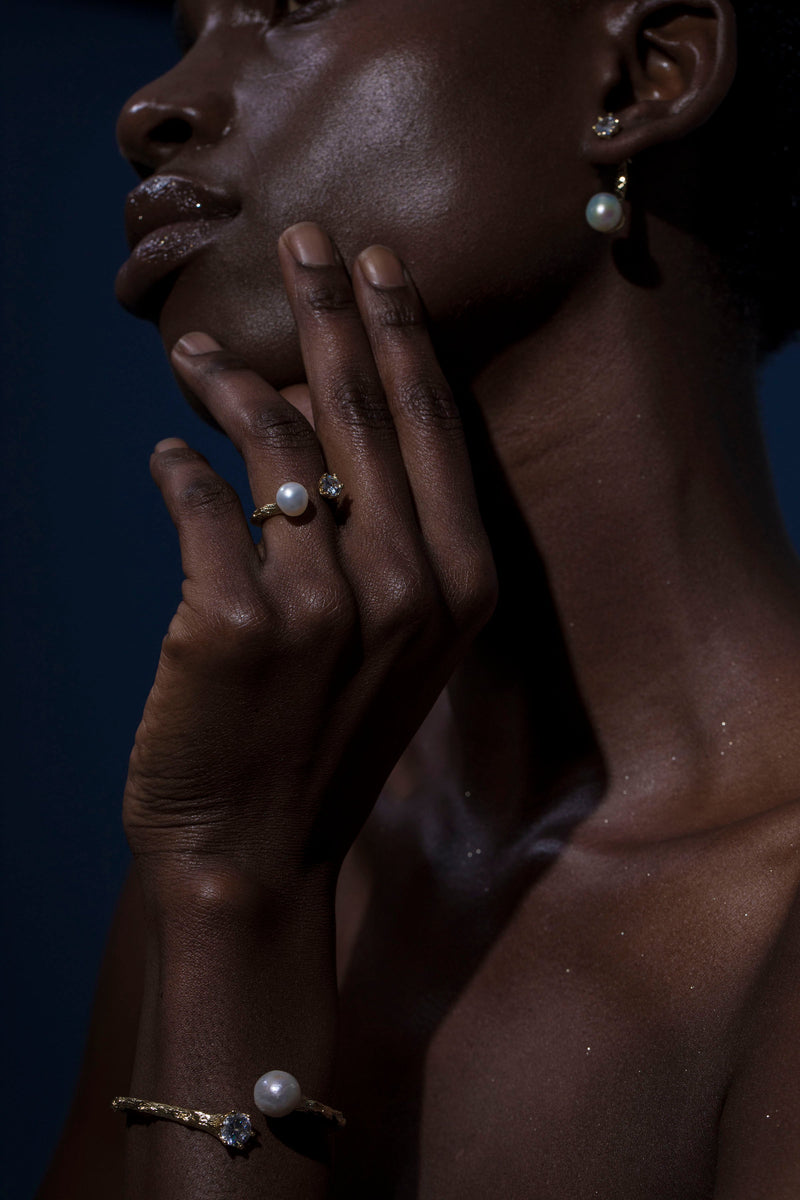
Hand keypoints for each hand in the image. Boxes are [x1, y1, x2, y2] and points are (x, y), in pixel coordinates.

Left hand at [123, 224, 496, 891]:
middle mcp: (406, 587)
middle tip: (303, 236)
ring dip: (230, 384)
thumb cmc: (325, 741)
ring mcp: (321, 606)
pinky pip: (200, 502)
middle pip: (359, 410)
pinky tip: (167, 456)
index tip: (376, 262)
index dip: (398, 334)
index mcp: (460, 585)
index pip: (429, 427)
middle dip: (328, 309)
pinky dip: (177, 469)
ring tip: (195, 356)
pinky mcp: (230, 623)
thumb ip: (384, 538)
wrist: (258, 849)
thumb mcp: (395, 644)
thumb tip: (317, 423)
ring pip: (273, 444)